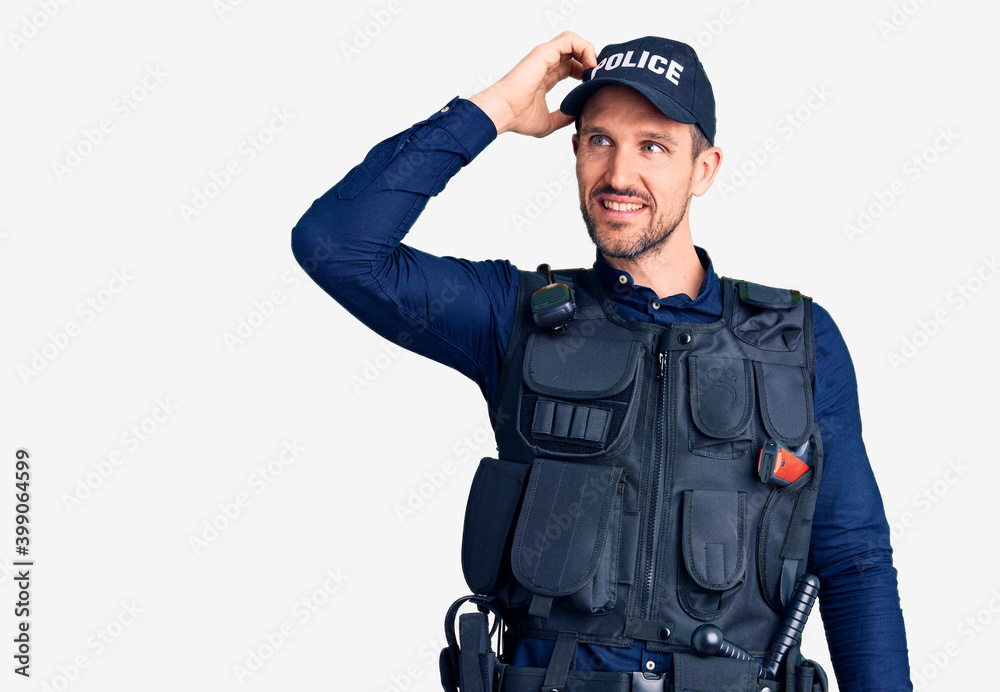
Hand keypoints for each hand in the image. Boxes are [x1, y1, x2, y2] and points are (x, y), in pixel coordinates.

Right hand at [469, 31, 596, 137]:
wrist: (503, 113)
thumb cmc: (517, 118)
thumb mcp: (549, 122)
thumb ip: (563, 117)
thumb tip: (577, 115)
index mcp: (546, 76)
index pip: (571, 66)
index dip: (586, 73)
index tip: (592, 86)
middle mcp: (545, 64)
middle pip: (574, 51)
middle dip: (590, 61)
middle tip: (597, 77)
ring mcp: (544, 56)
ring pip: (573, 40)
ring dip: (589, 51)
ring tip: (594, 69)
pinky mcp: (544, 52)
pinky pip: (570, 39)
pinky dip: (584, 48)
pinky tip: (589, 65)